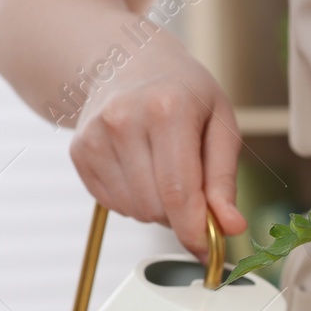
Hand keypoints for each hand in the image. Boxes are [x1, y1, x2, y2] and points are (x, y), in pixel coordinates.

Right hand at [69, 42, 246, 256]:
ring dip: (157, 208)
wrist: (127, 59)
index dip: (195, 232)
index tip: (209, 252)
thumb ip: (224, 179)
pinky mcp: (79, 152)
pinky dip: (134, 200)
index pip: (178, 193)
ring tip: (164, 169)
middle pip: (156, 208)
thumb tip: (230, 227)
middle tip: (193, 189)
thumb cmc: (183, 91)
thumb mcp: (220, 123)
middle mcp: (123, 120)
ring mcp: (94, 136)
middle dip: (181, 214)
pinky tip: (141, 168)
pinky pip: (114, 204)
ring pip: (135, 211)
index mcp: (166, 109)